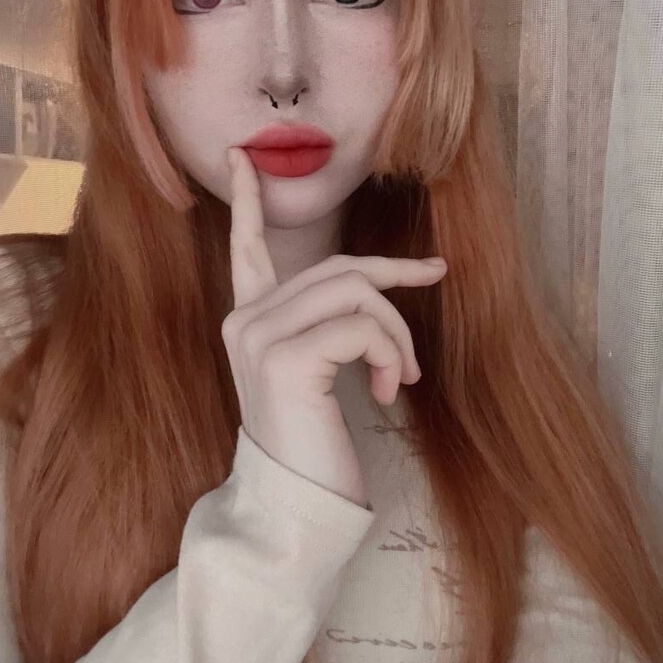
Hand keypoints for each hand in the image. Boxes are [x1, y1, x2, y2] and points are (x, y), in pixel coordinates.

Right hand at [220, 146, 447, 507]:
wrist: (296, 506)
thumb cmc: (314, 441)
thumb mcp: (318, 370)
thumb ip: (327, 321)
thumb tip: (380, 283)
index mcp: (249, 320)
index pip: (245, 247)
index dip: (248, 199)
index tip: (243, 156)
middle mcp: (243, 320)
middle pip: (338, 269)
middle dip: (393, 291)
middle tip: (419, 333)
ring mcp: (257, 336)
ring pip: (354, 291)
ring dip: (396, 334)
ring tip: (400, 379)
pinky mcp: (284, 358)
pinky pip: (361, 326)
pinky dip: (390, 355)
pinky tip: (385, 394)